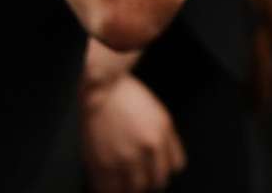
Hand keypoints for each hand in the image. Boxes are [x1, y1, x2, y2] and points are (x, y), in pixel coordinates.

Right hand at [82, 69, 186, 191]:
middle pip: (156, 182)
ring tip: (125, 183)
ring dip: (132, 188)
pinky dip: (109, 189)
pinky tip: (108, 184)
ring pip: (134, 189)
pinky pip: (108, 188)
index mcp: (158, 138)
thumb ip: (170, 142)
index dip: (165, 169)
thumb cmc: (127, 97)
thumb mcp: (159, 115)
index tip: (157, 171)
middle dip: (151, 181)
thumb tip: (174, 166)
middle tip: (141, 178)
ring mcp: (120, 158)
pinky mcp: (99, 162)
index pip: (174, 168)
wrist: (97, 88)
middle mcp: (142, 151)